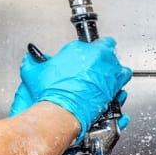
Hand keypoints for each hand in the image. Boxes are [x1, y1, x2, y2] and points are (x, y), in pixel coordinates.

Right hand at [10, 37, 131, 143]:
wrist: (62, 111)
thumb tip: (32, 59)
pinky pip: (123, 85)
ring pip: (121, 69)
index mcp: (80, 49)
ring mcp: (109, 73)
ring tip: (108, 81)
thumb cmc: (51, 93)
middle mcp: (98, 58)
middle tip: (99, 69)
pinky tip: (115, 93)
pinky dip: (120, 90)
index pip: (93, 43)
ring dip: (116, 74)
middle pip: (109, 53)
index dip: (92, 51)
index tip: (89, 57)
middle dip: (105, 61)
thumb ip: (33, 62)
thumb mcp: (35, 73)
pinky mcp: (115, 88)